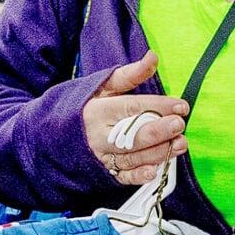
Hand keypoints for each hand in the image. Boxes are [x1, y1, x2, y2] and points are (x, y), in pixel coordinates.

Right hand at [82, 51, 188, 188]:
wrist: (53, 134)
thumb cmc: (83, 107)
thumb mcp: (103, 86)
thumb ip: (130, 74)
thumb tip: (153, 57)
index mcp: (98, 110)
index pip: (132, 107)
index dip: (158, 106)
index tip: (181, 106)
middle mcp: (98, 135)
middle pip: (132, 134)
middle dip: (158, 131)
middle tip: (179, 125)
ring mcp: (101, 155)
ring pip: (131, 157)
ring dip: (158, 153)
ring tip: (179, 145)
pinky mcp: (103, 171)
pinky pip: (122, 177)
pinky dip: (138, 176)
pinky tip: (154, 171)